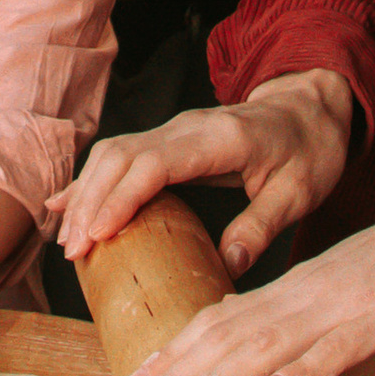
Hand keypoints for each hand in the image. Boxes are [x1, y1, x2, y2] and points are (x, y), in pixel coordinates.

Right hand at [52, 69, 352, 278]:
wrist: (308, 109)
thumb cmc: (307, 149)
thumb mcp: (299, 192)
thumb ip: (262, 225)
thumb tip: (230, 265)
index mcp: (217, 138)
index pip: (155, 164)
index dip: (121, 198)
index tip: (97, 234)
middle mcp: (184, 129)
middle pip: (121, 156)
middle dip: (90, 201)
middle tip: (73, 252)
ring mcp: (172, 131)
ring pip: (113, 154)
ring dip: (85, 193)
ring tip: (68, 241)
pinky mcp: (167, 141)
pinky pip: (120, 156)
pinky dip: (91, 181)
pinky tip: (66, 204)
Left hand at [115, 140, 374, 375]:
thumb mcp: (357, 289)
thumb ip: (312, 321)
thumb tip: (271, 367)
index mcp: (303, 285)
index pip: (222, 320)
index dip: (175, 355)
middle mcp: (314, 291)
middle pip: (230, 332)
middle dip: (174, 373)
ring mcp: (351, 301)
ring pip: (270, 340)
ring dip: (214, 375)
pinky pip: (342, 345)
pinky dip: (304, 370)